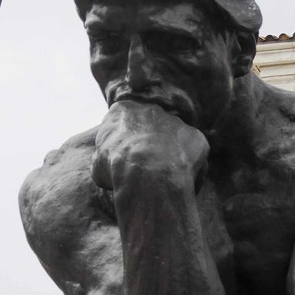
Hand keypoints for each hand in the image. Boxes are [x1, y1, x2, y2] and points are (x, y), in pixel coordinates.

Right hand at [93, 100, 208, 191]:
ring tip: (166, 181)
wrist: (147, 174)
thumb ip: (106, 157)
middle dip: (150, 147)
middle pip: (151, 128)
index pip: (124, 123)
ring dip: (171, 158)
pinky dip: (190, 168)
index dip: (126, 144)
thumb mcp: (98, 164)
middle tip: (148, 170)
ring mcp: (176, 122)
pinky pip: (194, 155)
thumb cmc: (116, 169)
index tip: (127, 160)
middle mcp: (151, 110)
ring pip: (174, 142)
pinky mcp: (196, 137)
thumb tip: (108, 167)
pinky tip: (182, 184)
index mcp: (123, 111)